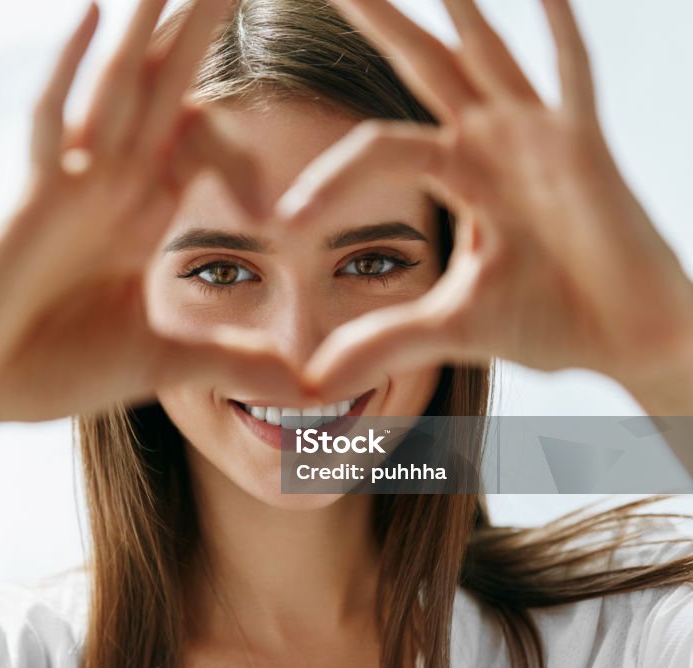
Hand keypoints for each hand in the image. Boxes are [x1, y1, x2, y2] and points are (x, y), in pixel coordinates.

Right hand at [0, 0, 307, 430]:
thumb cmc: (49, 369)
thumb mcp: (164, 363)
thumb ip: (233, 363)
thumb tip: (308, 390)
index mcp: (141, 216)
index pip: (196, 141)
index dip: (235, 116)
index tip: (277, 83)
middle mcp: (110, 187)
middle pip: (164, 91)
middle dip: (200, 29)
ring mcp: (70, 187)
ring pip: (117, 88)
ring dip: (150, 26)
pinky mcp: (31, 201)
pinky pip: (52, 123)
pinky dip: (69, 70)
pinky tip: (94, 12)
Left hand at [277, 0, 692, 407]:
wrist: (629, 339)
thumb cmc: (551, 321)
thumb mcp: (450, 329)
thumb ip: (381, 343)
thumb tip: (310, 384)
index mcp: (457, 173)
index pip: (375, 151)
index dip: (328, 181)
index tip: (285, 223)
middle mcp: (491, 142)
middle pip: (421, 64)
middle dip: (379, 18)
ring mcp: (538, 137)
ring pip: (485, 54)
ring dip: (457, 6)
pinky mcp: (585, 147)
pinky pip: (572, 77)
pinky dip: (559, 33)